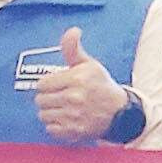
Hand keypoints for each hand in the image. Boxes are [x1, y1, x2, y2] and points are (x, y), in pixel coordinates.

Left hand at [29, 26, 127, 143]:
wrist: (121, 112)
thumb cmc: (102, 86)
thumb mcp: (90, 65)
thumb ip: (73, 49)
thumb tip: (72, 31)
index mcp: (77, 79)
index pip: (42, 83)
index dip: (50, 83)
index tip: (60, 85)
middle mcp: (74, 98)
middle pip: (40, 99)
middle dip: (50, 98)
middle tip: (63, 97)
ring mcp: (74, 116)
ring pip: (44, 114)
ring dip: (52, 112)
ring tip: (66, 109)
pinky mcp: (74, 131)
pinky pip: (51, 129)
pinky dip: (57, 126)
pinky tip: (68, 119)